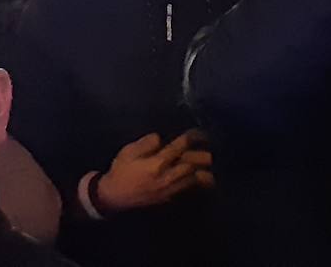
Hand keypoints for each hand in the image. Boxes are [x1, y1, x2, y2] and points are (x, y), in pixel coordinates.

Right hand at [96, 132, 212, 212]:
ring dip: (205, 172)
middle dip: (203, 156)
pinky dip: (198, 185)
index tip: (198, 133)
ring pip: (193, 180)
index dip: (190, 139)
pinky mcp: (170, 197)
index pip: (178, 148)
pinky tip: (204, 181)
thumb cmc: (121, 171)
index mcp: (157, 162)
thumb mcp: (127, 152)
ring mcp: (170, 189)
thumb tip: (160, 138)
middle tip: (213, 148)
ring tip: (213, 166)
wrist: (116, 196)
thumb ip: (145, 143)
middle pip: (191, 165)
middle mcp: (167, 176)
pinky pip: (189, 191)